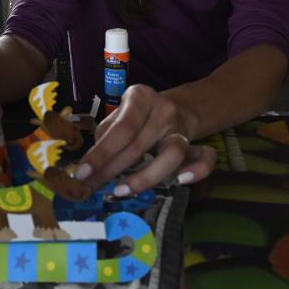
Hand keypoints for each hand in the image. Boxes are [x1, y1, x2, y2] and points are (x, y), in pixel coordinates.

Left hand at [75, 84, 216, 194]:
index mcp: (140, 97)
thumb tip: (88, 168)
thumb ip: (105, 135)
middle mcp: (163, 110)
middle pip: (139, 145)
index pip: (121, 129)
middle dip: (111, 170)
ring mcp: (181, 128)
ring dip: (144, 177)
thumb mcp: (118, 115)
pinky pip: (205, 157)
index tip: (83, 172)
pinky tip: (182, 181)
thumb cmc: (137, 116)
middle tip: (91, 187)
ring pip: (171, 154)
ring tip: (121, 190)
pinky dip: (198, 170)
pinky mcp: (195, 144)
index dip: (101, 153)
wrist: (173, 108)